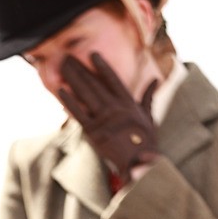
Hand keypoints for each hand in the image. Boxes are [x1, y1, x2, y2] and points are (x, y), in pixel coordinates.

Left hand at [59, 53, 158, 183]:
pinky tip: (61, 90)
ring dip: (73, 79)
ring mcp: (103, 121)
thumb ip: (148, 96)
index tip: (93, 54)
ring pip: (86, 95)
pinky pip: (79, 114)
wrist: (138, 163)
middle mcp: (115, 109)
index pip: (113, 80)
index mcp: (128, 103)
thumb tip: (156, 80)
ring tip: (63, 66)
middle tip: (68, 57)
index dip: (103, 66)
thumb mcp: (149, 116)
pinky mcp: (93, 133)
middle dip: (81, 69)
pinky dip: (70, 102)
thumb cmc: (145, 142)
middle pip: (95, 84)